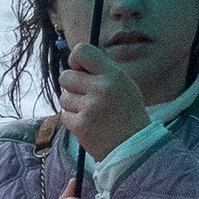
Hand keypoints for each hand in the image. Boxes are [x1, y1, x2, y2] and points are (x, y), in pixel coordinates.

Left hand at [55, 40, 150, 161]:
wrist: (134, 146)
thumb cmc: (127, 113)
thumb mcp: (124, 84)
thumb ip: (101, 71)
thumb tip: (74, 62)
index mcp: (113, 75)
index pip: (82, 52)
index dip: (75, 59)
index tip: (79, 69)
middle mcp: (101, 88)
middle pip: (65, 76)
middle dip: (71, 85)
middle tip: (85, 95)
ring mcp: (89, 108)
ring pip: (63, 97)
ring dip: (72, 104)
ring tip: (90, 111)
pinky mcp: (80, 125)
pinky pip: (64, 114)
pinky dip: (72, 119)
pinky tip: (88, 122)